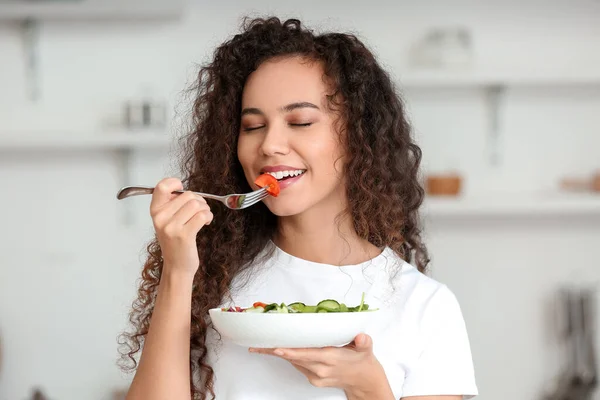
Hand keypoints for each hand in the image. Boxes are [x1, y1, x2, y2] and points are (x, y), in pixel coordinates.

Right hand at [150, 177, 212, 276]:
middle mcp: (160, 218)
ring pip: (196, 204)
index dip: (174, 182)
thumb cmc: (175, 242)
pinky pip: (202, 215)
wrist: (177, 266)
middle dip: (199, 200)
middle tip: (200, 210)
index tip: (181, 188)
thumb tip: (185, 189)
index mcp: (155, 211)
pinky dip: (208, 216)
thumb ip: (172, 204)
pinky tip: (206, 223)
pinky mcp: (184, 235)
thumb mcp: (167, 221)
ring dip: (205, 209)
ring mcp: (171, 227)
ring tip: (203, 217)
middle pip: (187, 195)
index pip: (161, 187)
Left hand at [249, 334, 393, 399]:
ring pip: (294, 362)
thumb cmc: (361, 359)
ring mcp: (316, 376)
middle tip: (259, 344)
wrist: (363, 380)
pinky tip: (280, 349)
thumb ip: (364, 342)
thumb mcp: (366, 348)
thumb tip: (362, 337)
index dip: (292, 352)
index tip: (278, 348)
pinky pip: (298, 366)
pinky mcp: (313, 379)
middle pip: (295, 358)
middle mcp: (321, 369)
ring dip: (279, 353)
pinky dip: (289, 357)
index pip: (308, 355)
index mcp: (332, 359)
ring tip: (263, 344)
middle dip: (276, 350)